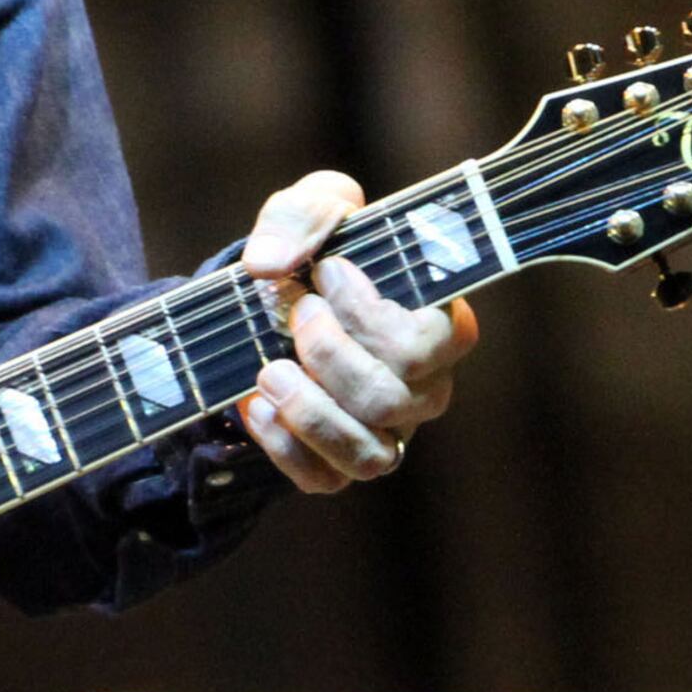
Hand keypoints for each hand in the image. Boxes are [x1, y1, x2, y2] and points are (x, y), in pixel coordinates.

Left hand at [234, 171, 480, 494]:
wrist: (273, 302)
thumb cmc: (315, 253)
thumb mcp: (310, 212)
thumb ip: (301, 218)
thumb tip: (269, 264)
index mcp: (438, 327)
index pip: (431, 343)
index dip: (372, 314)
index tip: (327, 271)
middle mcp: (424, 389)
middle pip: (391, 399)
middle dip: (331, 355)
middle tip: (295, 312)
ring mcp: (388, 433)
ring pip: (370, 455)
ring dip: (310, 413)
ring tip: (268, 371)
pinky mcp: (341, 464)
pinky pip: (325, 480)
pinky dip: (283, 447)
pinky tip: (254, 405)